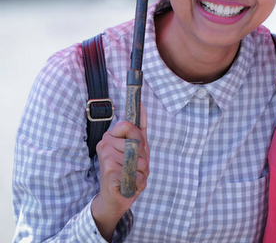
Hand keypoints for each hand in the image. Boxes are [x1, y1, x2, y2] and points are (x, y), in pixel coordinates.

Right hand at [91, 103, 149, 240]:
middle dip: (143, 157)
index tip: (136, 148)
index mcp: (112, 136)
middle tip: (134, 166)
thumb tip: (142, 104)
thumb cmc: (128, 171)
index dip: (139, 139)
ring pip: (138, 158)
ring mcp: (105, 154)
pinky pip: (135, 170)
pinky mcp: (108, 168)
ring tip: (131, 175)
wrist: (117, 198)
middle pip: (137, 141)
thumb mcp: (139, 148)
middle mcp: (105, 142)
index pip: (129, 125)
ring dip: (141, 170)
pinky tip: (128, 183)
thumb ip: (140, 128)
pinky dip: (138, 180)